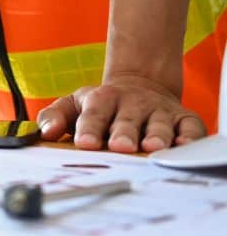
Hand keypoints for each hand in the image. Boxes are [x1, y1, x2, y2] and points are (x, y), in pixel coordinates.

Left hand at [37, 74, 204, 152]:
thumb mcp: (72, 106)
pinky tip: (183, 146)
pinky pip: (190, 127)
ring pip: (159, 124)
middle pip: (127, 119)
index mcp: (102, 99)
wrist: (138, 87)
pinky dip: (189, 137)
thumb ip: (53, 117)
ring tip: (152, 147)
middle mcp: (132, 103)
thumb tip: (45, 132)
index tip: (85, 143)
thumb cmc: (99, 106)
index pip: (94, 114)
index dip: (89, 128)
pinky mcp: (184, 118)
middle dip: (124, 133)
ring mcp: (159, 110)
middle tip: (120, 147)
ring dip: (157, 135)